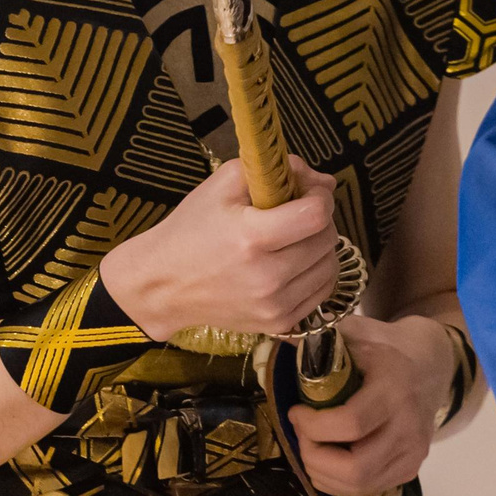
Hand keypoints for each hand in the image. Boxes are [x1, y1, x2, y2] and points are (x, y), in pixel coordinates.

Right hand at [100, 157, 338, 339]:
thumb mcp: (223, 184)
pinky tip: (295, 262)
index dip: (320, 195)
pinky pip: (322, 293)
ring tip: (295, 237)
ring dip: (321, 246)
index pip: (315, 215)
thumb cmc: (192, 229)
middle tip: (298, 212)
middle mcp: (267, 277)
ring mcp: (275, 306)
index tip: (309, 190)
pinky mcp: (278, 324)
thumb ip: (276, 171)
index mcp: (251, 238)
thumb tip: (324, 180)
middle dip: (320, 219)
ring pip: (330, 266)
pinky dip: (316, 272)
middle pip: (327, 239)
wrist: (164, 285)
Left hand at [288, 314, 459, 495]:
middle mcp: (409, 425)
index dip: (313, 426)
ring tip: (310, 446)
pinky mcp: (410, 469)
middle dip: (314, 456)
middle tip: (302, 434)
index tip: (295, 412)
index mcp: (394, 387)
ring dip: (322, 472)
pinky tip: (327, 458)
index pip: (351, 423)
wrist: (430, 362)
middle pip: (355, 467)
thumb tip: (280, 335)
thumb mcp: (355, 332)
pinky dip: (338, 481)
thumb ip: (319, 338)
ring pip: (359, 484)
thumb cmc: (384, 346)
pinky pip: (367, 489)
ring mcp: (413, 452)